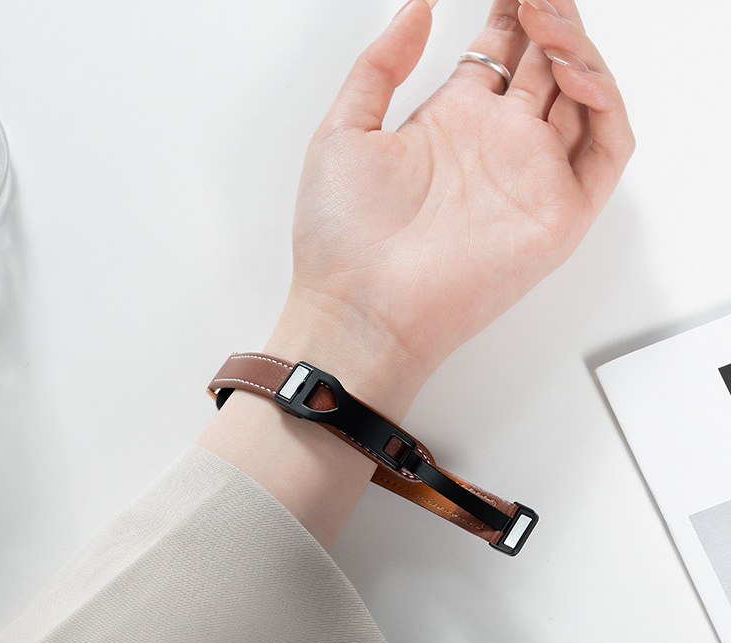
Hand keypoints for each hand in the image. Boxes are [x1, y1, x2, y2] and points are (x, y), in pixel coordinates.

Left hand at [272, 0, 633, 412]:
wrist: (357, 308)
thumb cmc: (340, 237)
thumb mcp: (342, 131)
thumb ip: (380, 66)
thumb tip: (416, 8)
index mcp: (451, 123)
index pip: (501, 52)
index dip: (513, 10)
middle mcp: (496, 146)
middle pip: (547, 65)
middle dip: (550, 18)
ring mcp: (530, 177)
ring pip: (584, 97)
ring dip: (576, 48)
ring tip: (547, 15)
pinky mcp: (557, 214)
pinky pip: (606, 148)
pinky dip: (603, 101)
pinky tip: (569, 69)